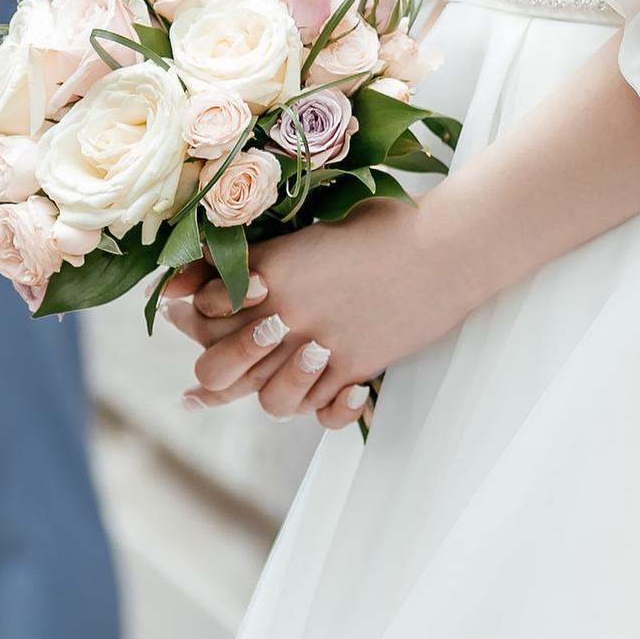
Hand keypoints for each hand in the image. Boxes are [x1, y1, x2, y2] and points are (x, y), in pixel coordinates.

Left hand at [171, 203, 462, 429]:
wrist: (446, 246)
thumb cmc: (385, 225)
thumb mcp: (314, 229)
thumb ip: (265, 254)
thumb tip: (225, 275)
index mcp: (268, 269)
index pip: (205, 308)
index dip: (193, 315)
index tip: (194, 314)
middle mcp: (284, 312)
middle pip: (219, 367)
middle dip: (219, 365)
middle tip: (245, 349)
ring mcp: (319, 346)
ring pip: (269, 401)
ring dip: (274, 388)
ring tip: (300, 362)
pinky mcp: (355, 367)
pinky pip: (322, 413)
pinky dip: (326, 408)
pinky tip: (340, 390)